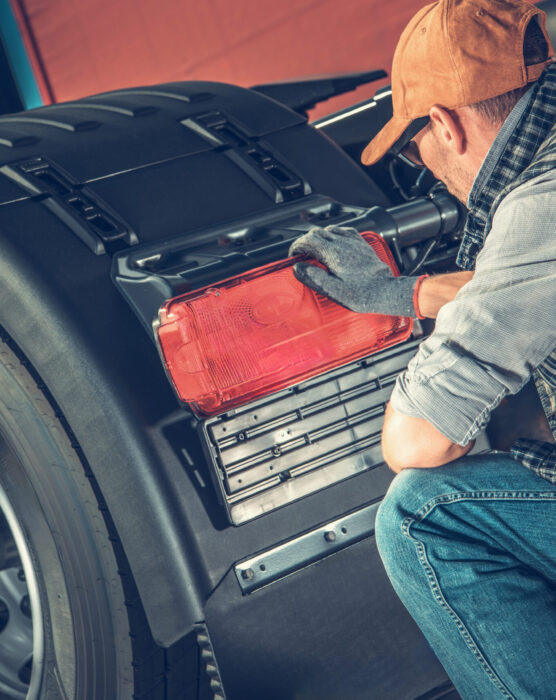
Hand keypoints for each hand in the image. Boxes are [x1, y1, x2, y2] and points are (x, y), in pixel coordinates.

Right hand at [288, 225, 420, 316]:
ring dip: (319, 237)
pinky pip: (345, 231)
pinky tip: (335, 243)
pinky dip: (335, 235)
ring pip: (330, 230)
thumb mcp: (332, 290)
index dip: (296, 247)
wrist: (384, 291)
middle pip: (317, 232)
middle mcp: (342, 243)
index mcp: (333, 253)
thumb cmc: (361, 294)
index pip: (307, 240)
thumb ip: (313, 277)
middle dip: (306, 241)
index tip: (294, 256)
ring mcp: (353, 242)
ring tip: (316, 250)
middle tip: (302, 254)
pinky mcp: (361, 244)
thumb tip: (298, 268)